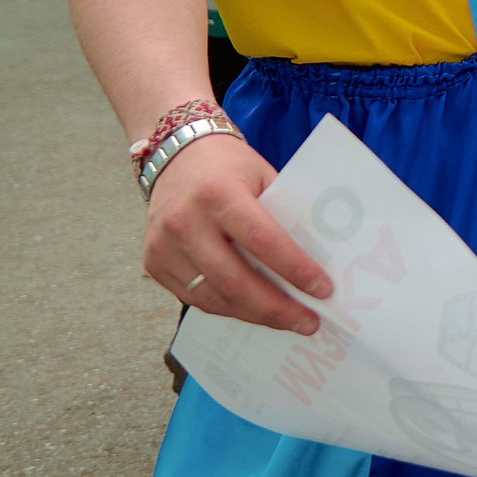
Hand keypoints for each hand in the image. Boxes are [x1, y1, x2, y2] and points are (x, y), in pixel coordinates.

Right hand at [142, 133, 331, 333]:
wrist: (175, 154)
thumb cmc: (229, 166)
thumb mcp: (263, 176)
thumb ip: (284, 213)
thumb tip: (320, 259)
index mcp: (218, 194)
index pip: (262, 240)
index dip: (294, 270)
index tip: (322, 291)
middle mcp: (185, 222)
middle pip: (235, 280)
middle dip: (276, 308)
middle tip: (309, 323)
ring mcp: (164, 246)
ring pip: (214, 297)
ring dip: (255, 315)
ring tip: (287, 321)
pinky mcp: (154, 263)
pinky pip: (195, 298)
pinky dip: (228, 308)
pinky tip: (255, 311)